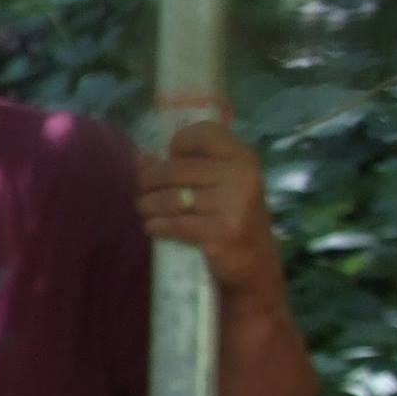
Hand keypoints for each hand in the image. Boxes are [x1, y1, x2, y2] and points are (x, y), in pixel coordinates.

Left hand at [138, 121, 283, 301]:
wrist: (255, 262)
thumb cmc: (229, 215)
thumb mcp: (218, 184)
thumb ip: (185, 166)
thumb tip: (142, 157)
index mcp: (242, 158)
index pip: (204, 133)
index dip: (179, 144)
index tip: (170, 158)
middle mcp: (240, 176)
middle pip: (175, 169)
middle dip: (149, 180)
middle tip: (144, 191)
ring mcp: (233, 205)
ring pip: (169, 198)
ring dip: (148, 204)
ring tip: (145, 209)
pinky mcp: (220, 233)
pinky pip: (174, 224)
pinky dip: (156, 225)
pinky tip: (153, 226)